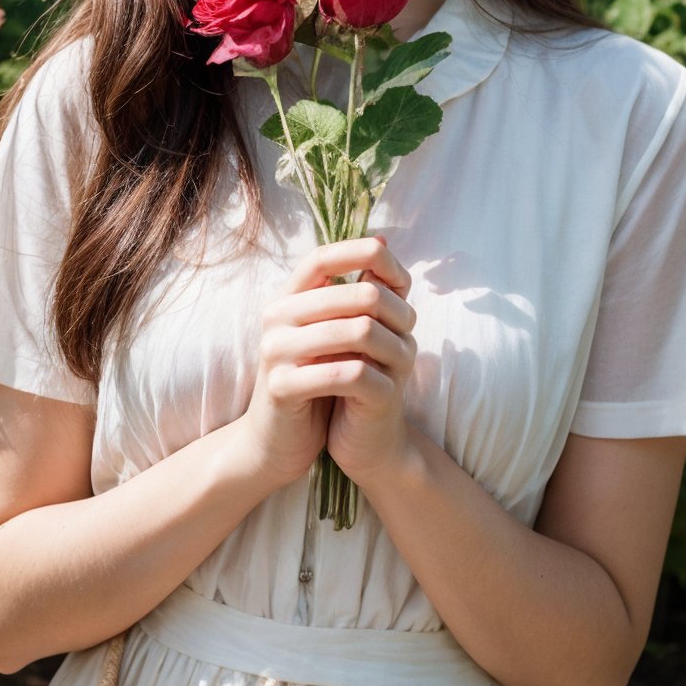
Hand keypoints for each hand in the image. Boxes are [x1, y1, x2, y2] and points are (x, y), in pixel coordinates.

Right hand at [237, 236, 414, 493]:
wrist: (275, 443)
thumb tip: (382, 242)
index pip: (321, 258)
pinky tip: (384, 384)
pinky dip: (368, 376)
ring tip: (403, 356)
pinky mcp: (281, 387)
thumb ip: (353, 295)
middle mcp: (275, 318)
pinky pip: (336, 374)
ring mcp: (275, 351)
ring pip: (346, 331)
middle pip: (344, 294)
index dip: (358, 251)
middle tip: (411, 326)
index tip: (391, 260)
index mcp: (287, 299)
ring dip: (385, 344)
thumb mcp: (333, 333)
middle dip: (388, 309)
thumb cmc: (312, 381)